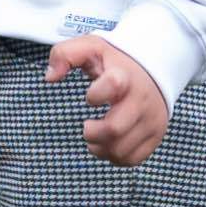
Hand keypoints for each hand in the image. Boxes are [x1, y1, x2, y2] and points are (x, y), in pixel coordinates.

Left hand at [46, 33, 167, 166]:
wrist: (155, 68)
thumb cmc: (115, 62)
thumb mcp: (90, 47)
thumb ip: (64, 55)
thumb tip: (50, 78)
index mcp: (125, 76)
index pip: (113, 84)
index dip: (95, 94)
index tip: (90, 97)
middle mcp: (142, 99)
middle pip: (114, 129)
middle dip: (92, 133)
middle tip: (88, 127)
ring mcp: (151, 119)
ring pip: (121, 150)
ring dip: (100, 148)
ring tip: (96, 137)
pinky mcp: (155, 135)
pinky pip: (132, 158)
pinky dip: (115, 156)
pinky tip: (109, 144)